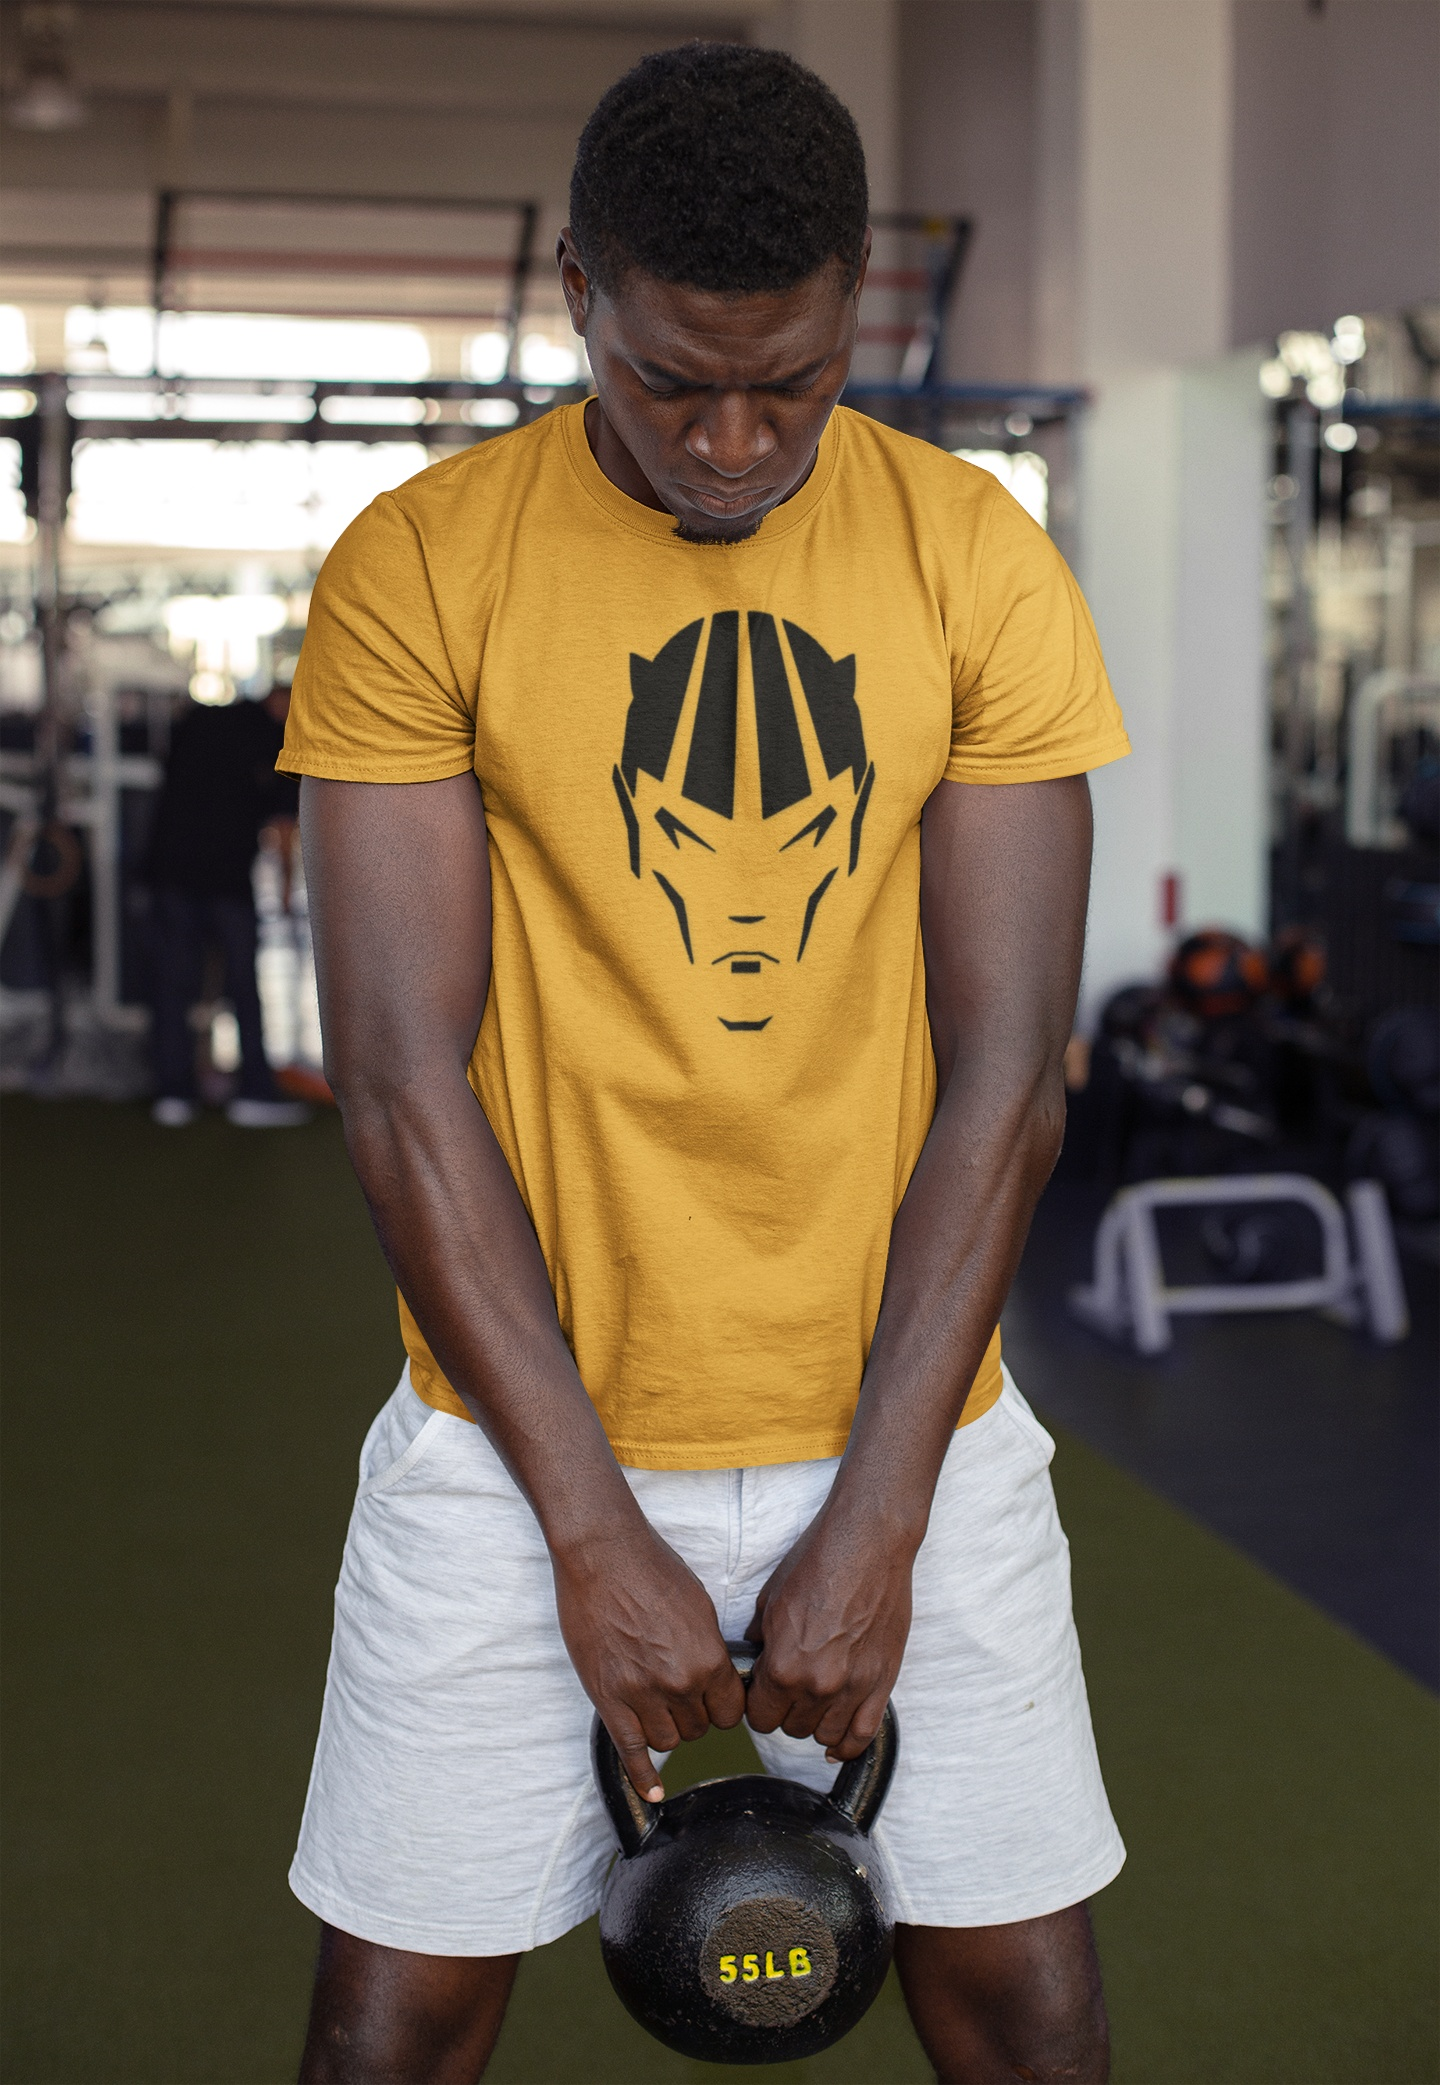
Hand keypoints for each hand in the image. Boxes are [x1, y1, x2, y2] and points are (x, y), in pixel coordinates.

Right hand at [551, 1522, 746, 1800]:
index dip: (724, 1706)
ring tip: (661, 1707)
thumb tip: (718, 1679)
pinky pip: (630, 1750)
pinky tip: (652, 1790)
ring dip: (669, 1729)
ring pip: (668, 1741)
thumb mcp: (700, 1607)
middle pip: (700, 1729)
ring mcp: (641, 1694)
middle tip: (681, 1692)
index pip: (731, 1712)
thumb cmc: (653, 1569)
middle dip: (695, 1714)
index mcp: (708, 1660)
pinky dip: (642, 1775)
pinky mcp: (608, 1698)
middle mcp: (679, 1683)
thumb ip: (711, 1651)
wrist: (602, 1555)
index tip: (715, 1699)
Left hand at [744, 1507, 915, 1761]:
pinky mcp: (882, 1682)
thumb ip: (760, 1640)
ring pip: (825, 1735)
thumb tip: (754, 1658)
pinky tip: (838, 1741)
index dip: (758, 1705)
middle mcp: (817, 1685)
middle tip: (791, 1688)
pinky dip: (849, 1744)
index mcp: (783, 1667)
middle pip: (791, 1728)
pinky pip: (864, 1735)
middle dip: (786, 1711)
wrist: (868, 1543)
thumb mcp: (771, 1599)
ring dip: (816, 1722)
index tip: (763, 1692)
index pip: (759, 1718)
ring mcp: (853, 1687)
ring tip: (816, 1700)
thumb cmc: (817, 1563)